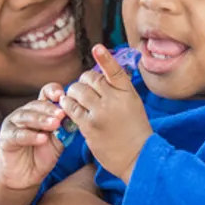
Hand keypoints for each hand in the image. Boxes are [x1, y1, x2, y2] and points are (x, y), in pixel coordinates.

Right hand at [0, 89, 66, 190]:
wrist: (24, 177)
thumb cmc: (41, 156)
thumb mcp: (58, 142)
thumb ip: (65, 129)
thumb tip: (78, 118)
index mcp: (38, 110)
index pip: (45, 93)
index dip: (53, 91)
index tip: (64, 95)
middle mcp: (24, 113)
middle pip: (36, 104)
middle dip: (50, 109)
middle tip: (62, 114)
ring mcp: (13, 125)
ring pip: (26, 117)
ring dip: (41, 120)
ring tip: (54, 124)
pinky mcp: (6, 139)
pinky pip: (18, 135)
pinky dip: (31, 136)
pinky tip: (42, 139)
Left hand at [60, 44, 152, 180]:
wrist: (138, 157)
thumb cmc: (135, 130)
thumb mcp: (133, 104)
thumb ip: (118, 90)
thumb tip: (101, 76)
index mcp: (127, 93)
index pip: (115, 71)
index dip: (105, 58)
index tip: (97, 47)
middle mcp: (114, 100)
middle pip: (91, 79)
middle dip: (83, 81)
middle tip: (83, 88)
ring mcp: (100, 113)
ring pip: (78, 91)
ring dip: (73, 92)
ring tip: (74, 97)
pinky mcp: (89, 126)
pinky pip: (71, 109)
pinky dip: (67, 105)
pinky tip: (67, 106)